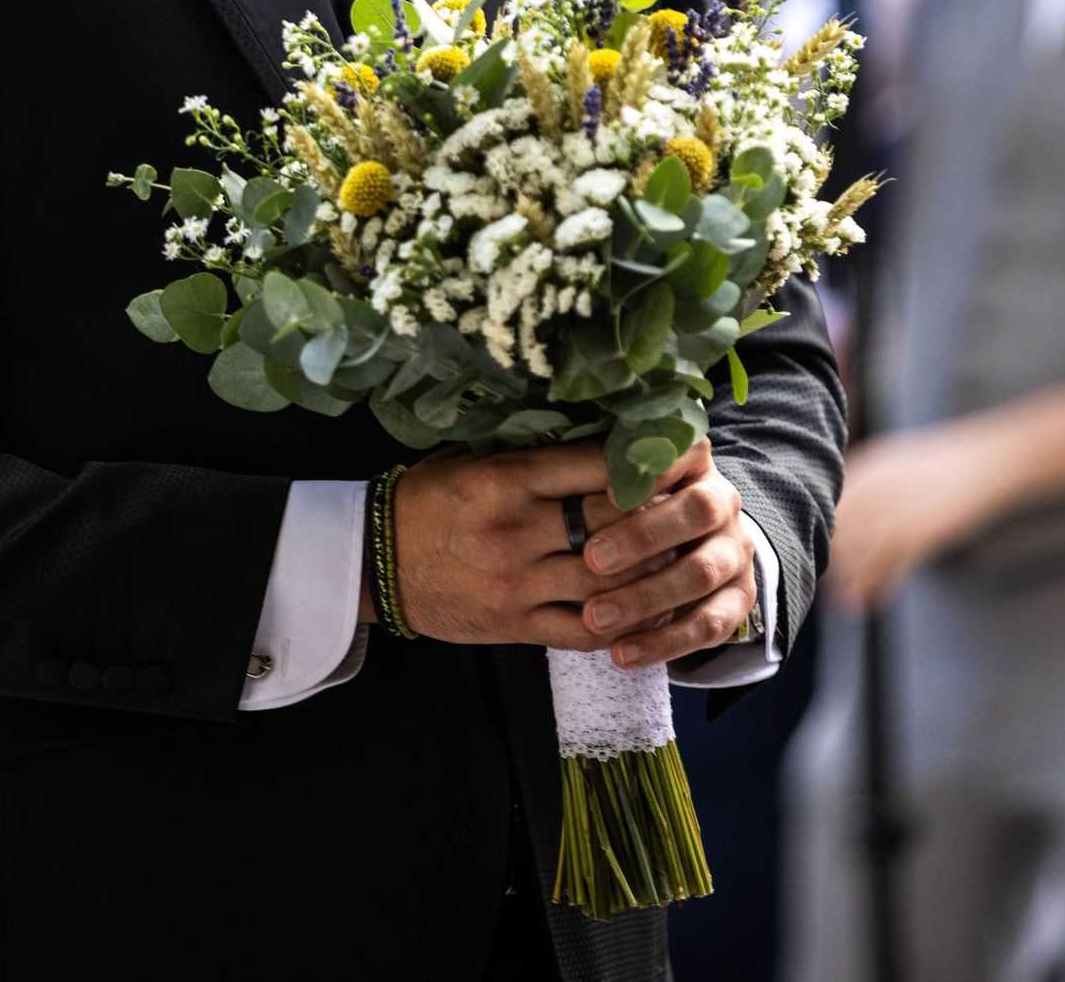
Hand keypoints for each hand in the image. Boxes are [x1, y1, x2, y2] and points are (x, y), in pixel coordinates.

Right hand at [388, 445, 681, 649]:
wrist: (374, 562)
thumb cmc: (427, 499)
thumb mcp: (470, 459)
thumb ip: (527, 452)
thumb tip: (595, 433)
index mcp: (504, 480)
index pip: (590, 467)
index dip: (639, 464)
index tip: (673, 456)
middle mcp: (515, 531)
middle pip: (608, 522)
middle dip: (656, 515)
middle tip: (690, 505)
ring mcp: (517, 583)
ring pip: (605, 580)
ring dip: (649, 571)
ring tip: (682, 557)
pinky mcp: (515, 624)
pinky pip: (581, 630)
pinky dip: (620, 625)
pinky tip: (647, 613)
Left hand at [574, 439, 757, 668]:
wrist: (688, 543)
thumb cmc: (634, 505)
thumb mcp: (623, 481)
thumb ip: (605, 472)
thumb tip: (563, 466)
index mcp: (696, 463)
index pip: (683, 454)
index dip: (650, 473)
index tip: (607, 494)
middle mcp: (724, 503)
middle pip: (697, 512)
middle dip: (642, 536)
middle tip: (591, 560)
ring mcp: (735, 553)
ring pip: (700, 573)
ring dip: (645, 598)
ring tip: (594, 617)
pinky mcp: (738, 601)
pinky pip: (707, 626)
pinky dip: (662, 643)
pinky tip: (620, 654)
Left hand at [829, 423, 1002, 609]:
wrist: (980, 466)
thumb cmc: (935, 463)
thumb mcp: (891, 461)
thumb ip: (863, 479)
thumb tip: (837, 501)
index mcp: (867, 471)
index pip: (829, 507)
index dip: (817, 531)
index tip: (810, 547)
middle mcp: (876, 493)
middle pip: (839, 535)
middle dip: (830, 560)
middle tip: (822, 580)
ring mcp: (898, 516)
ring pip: (860, 556)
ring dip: (849, 581)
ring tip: (840, 602)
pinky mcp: (922, 537)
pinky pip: (892, 569)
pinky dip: (879, 587)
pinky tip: (871, 600)